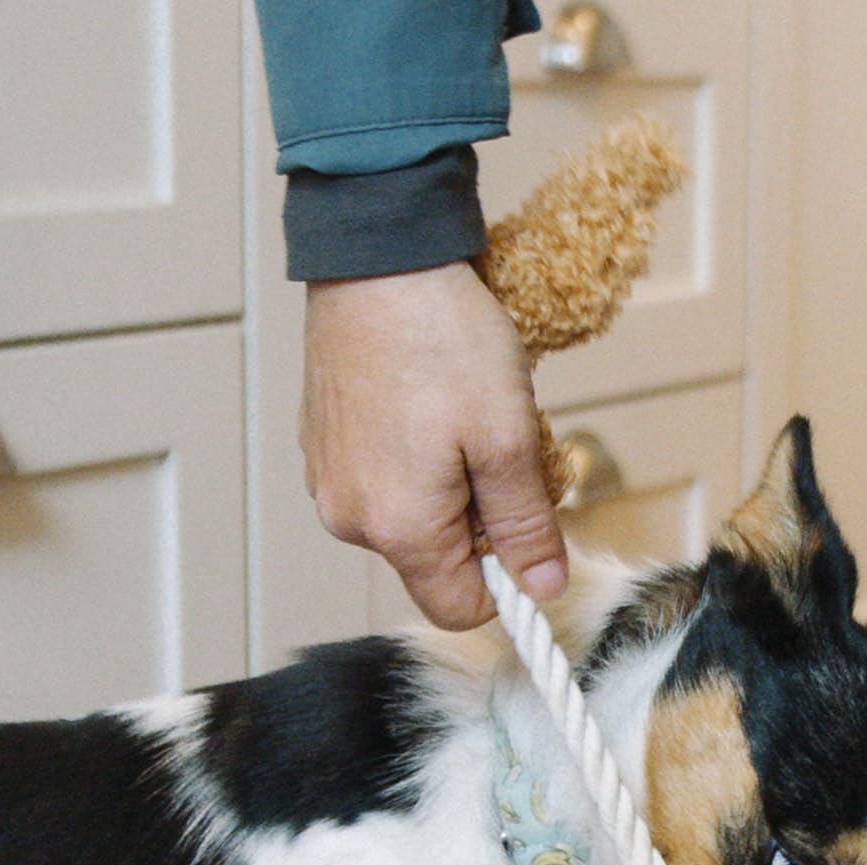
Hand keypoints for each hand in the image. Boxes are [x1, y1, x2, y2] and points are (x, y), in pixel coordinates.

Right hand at [301, 263, 568, 628]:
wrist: (376, 253)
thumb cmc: (441, 336)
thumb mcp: (508, 438)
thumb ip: (527, 526)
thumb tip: (544, 587)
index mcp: (398, 528)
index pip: (459, 609)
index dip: (505, 581)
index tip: (528, 530)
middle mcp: (350, 518)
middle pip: (435, 563)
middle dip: (478, 522)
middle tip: (499, 449)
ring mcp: (328, 481)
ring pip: (409, 520)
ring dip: (448, 487)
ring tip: (459, 416)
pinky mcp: (321, 445)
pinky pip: (382, 480)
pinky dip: (413, 458)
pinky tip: (425, 401)